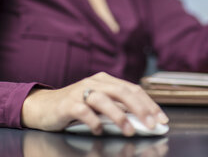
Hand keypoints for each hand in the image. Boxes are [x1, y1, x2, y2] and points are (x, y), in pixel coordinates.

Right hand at [21, 72, 168, 135]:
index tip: (161, 119)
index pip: (134, 89)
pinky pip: (84, 111)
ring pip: (104, 99)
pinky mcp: (68, 103)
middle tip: (151, 124)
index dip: (149, 104)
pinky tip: (99, 130)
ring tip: (130, 130)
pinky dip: (94, 121)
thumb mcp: (101, 104)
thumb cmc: (77, 106)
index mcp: (107, 80)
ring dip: (120, 116)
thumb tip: (143, 120)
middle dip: (140, 109)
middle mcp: (96, 82)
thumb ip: (119, 108)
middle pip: (123, 92)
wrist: (43, 107)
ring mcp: (81, 91)